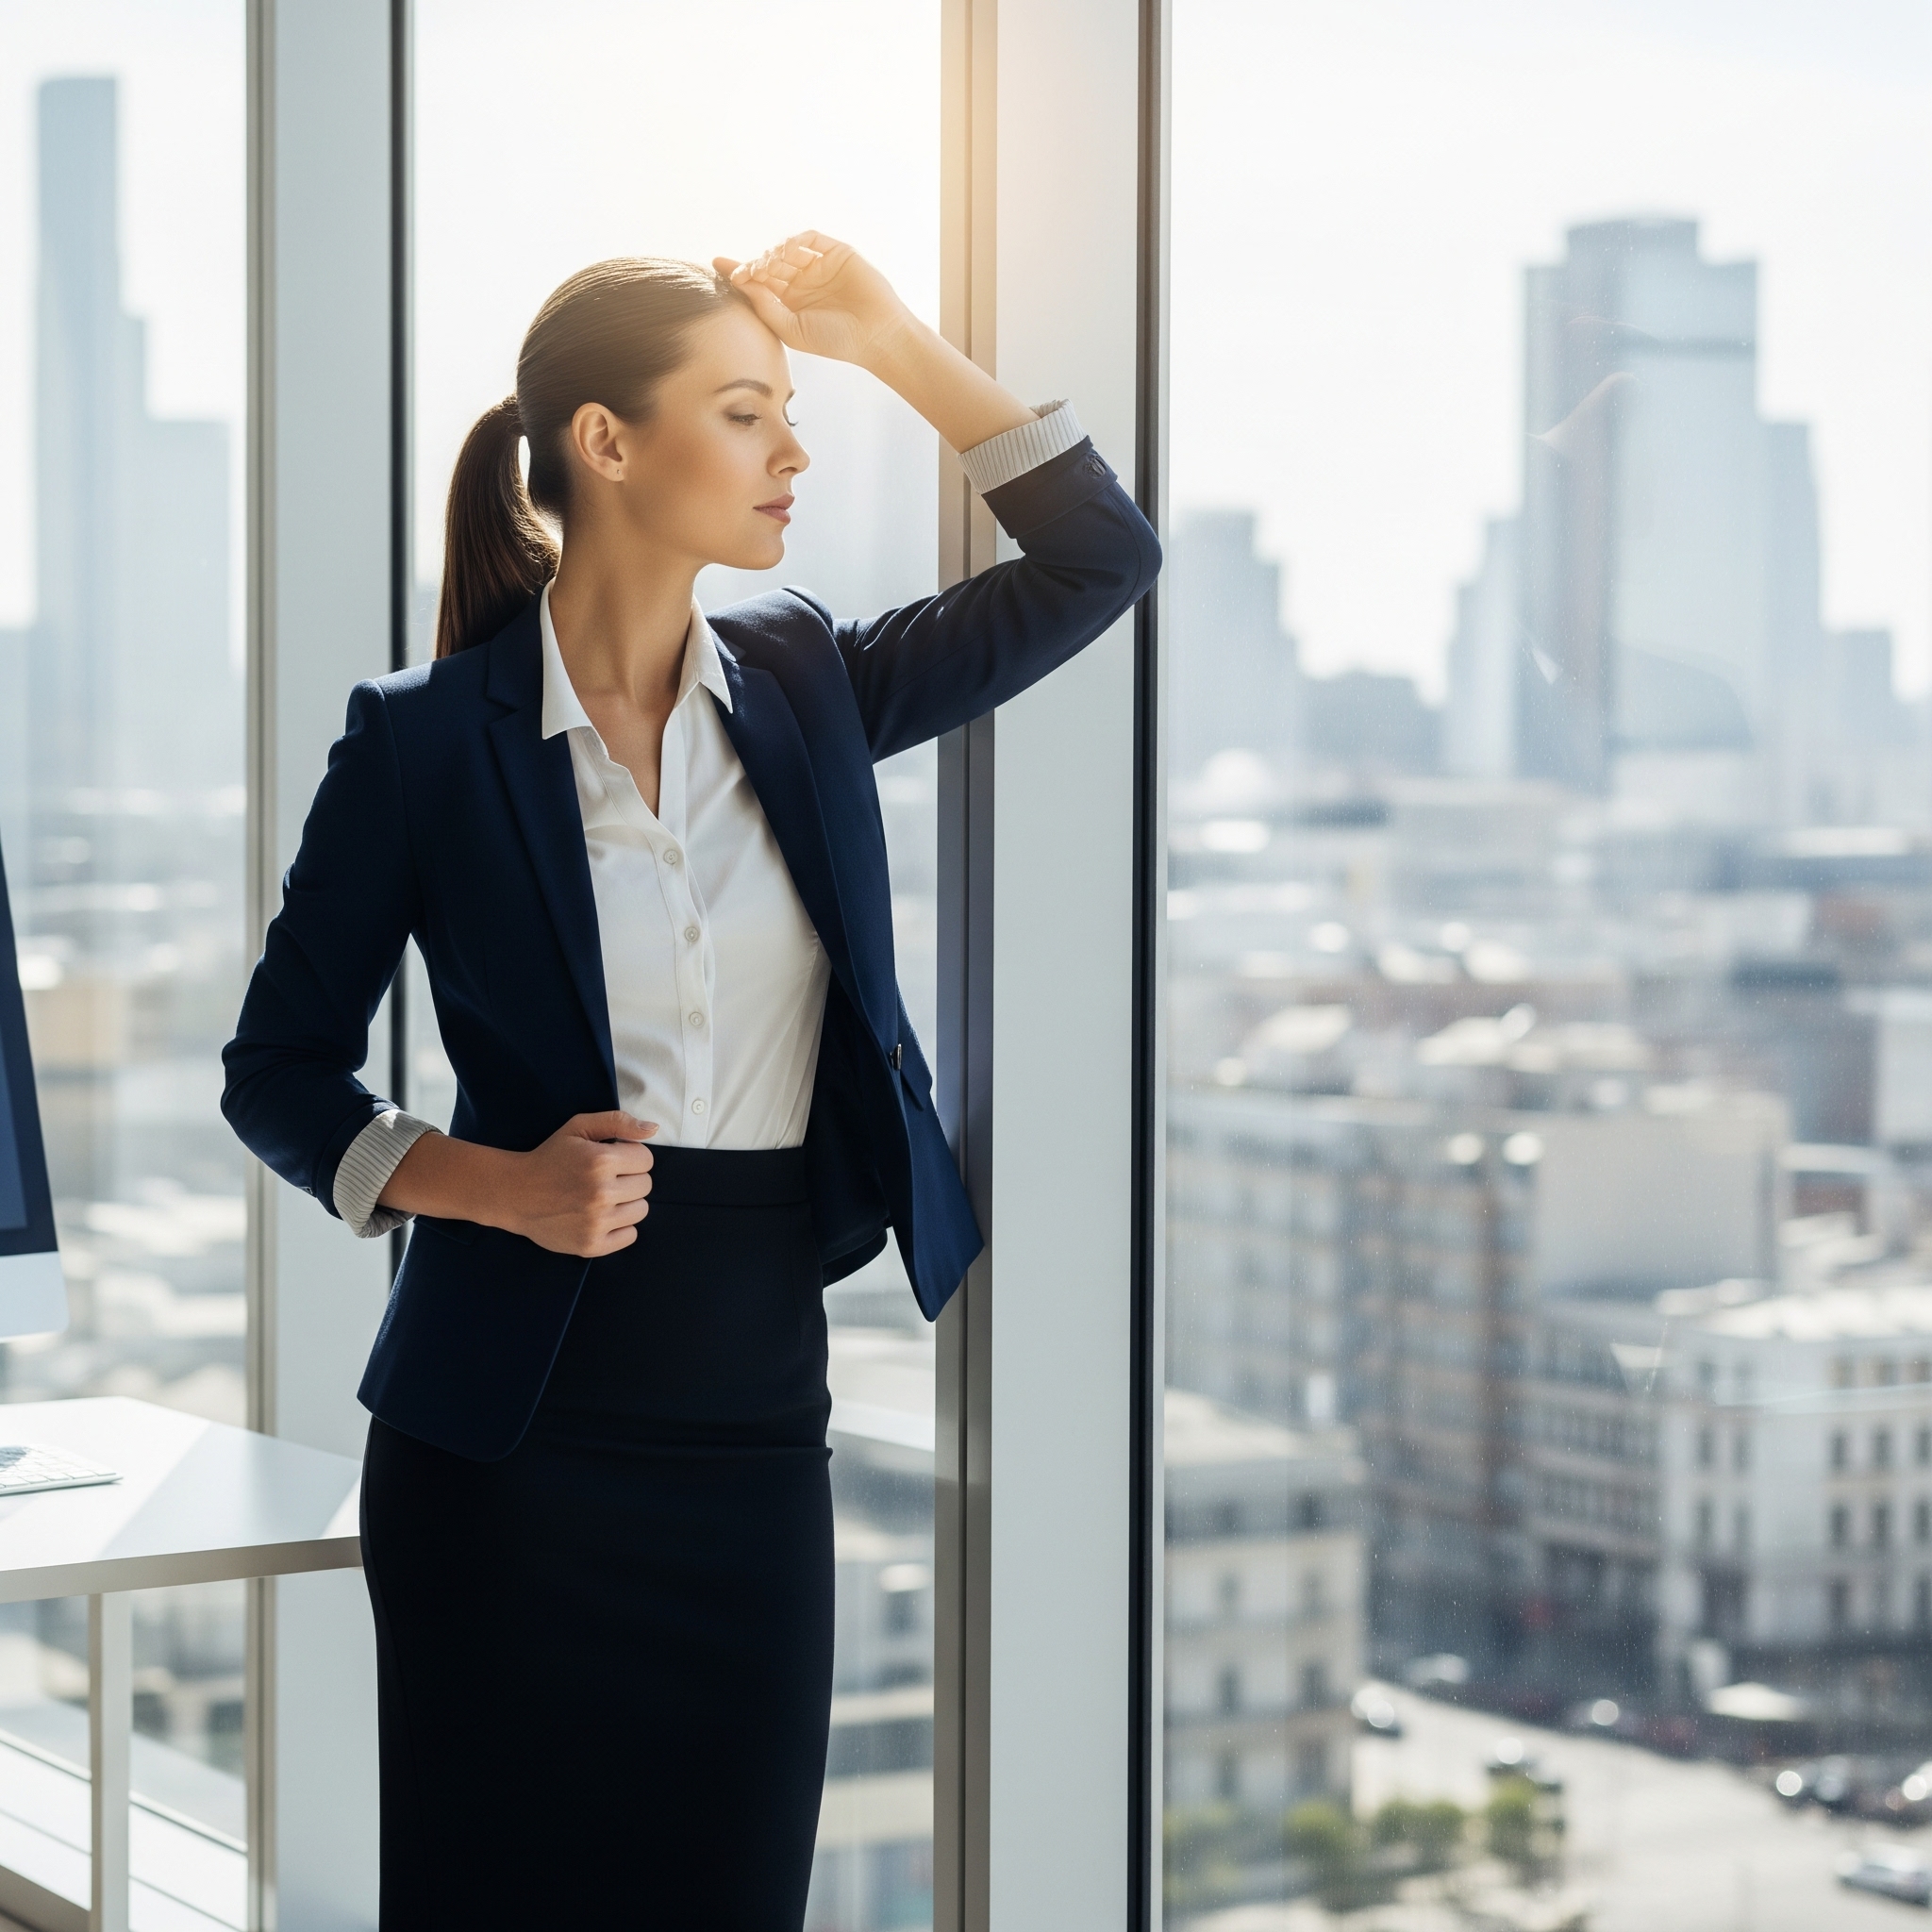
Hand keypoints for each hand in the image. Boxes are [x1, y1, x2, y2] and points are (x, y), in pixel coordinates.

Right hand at [495, 1110, 657, 1257]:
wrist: (516, 1194)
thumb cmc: (550, 1157)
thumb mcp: (578, 1127)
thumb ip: (618, 1122)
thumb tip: (653, 1129)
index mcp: (600, 1161)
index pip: (646, 1159)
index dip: (630, 1156)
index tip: (612, 1159)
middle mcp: (600, 1193)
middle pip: (646, 1185)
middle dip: (629, 1178)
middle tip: (604, 1178)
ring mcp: (596, 1222)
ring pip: (641, 1210)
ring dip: (626, 1202)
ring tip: (602, 1197)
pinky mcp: (591, 1245)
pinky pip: (630, 1235)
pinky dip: (620, 1227)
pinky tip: (600, 1217)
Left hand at [714, 232, 911, 369]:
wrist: (875, 337)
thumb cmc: (835, 341)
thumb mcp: (792, 330)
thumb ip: (766, 307)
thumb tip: (742, 284)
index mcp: (791, 302)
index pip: (760, 282)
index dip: (739, 272)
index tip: (716, 264)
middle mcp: (804, 281)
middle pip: (769, 264)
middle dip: (753, 266)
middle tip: (741, 274)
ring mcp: (820, 266)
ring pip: (786, 250)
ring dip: (771, 255)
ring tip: (764, 269)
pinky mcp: (837, 253)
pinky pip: (810, 238)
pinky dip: (794, 241)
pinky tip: (785, 253)